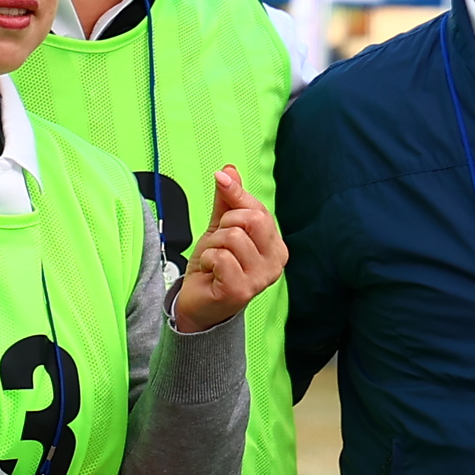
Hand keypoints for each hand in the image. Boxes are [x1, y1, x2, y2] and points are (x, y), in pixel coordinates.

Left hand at [172, 164, 287, 332]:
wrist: (198, 304)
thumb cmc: (214, 267)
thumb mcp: (220, 228)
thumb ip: (228, 201)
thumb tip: (229, 170)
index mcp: (276, 246)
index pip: (260, 209)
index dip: (236, 193)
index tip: (221, 178)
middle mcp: (275, 263)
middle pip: (251, 219)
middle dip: (225, 224)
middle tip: (218, 243)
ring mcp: (261, 278)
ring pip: (232, 237)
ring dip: (212, 246)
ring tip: (214, 261)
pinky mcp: (242, 289)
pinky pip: (220, 256)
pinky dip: (208, 260)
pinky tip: (211, 273)